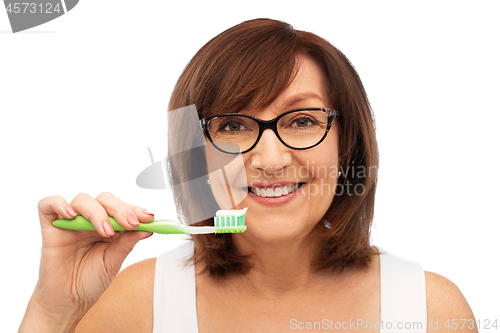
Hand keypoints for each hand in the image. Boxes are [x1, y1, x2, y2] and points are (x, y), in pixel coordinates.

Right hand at [20, 192, 153, 331]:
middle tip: (131, 223)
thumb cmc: (90, 281)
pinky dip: (59, 204)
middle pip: (105, 200)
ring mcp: (70, 221)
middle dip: (120, 209)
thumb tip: (147, 227)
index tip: (149, 218)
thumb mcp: (113, 261)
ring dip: (97, 212)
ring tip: (106, 231)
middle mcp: (90, 220)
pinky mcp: (50, 226)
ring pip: (83, 200)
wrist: (67, 302)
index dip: (135, 210)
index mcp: (109, 225)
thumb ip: (127, 242)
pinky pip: (48, 205)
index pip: (122, 209)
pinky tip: (71, 215)